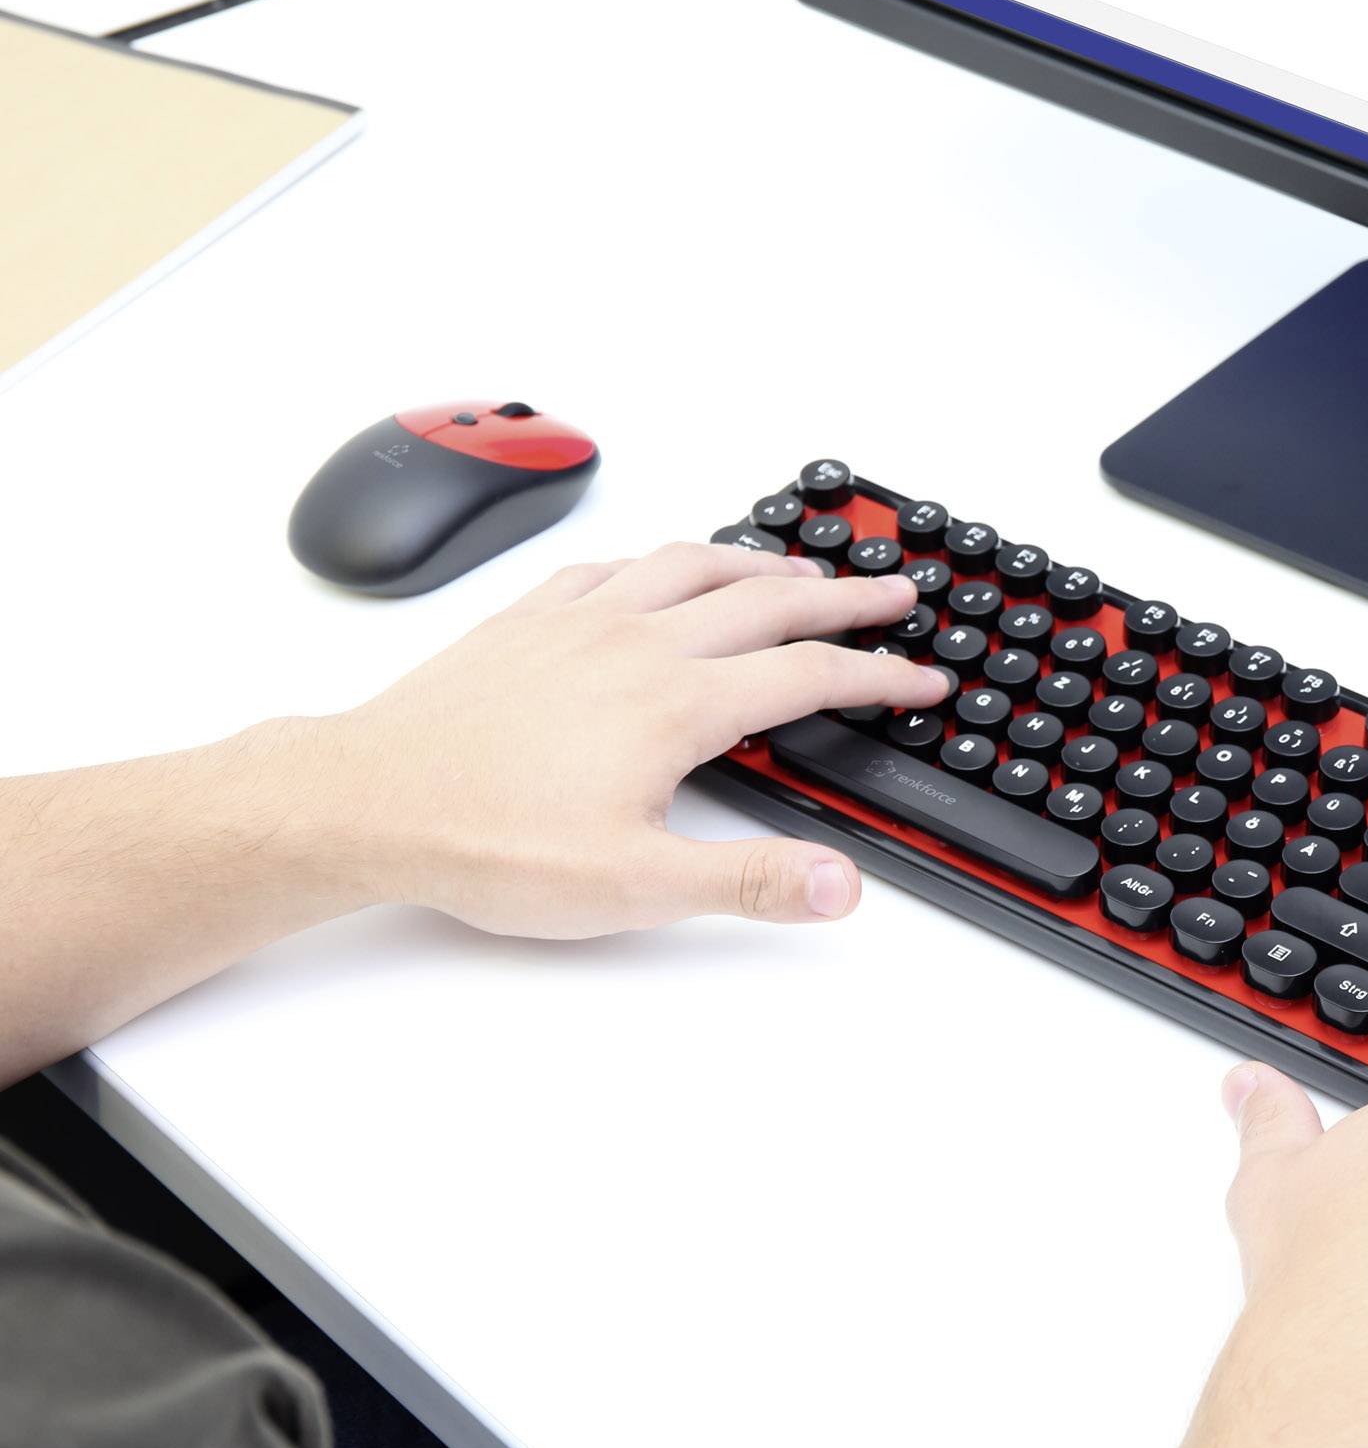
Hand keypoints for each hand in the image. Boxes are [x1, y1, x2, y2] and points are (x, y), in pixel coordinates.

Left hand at [310, 543, 949, 934]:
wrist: (366, 802)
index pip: (807, 677)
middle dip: (844, 595)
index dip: (878, 677)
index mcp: (676, 704)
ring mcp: (578, 623)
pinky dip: (657, 560)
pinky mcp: (525, 622)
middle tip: (894, 588)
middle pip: (766, 600)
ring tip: (795, 566)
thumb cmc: (486, 844)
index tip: (923, 678)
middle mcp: (637, 644)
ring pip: (691, 565)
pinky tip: (661, 571)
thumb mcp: (633, 886)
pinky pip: (608, 567)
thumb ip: (748, 882)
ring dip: (757, 560)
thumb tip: (840, 885)